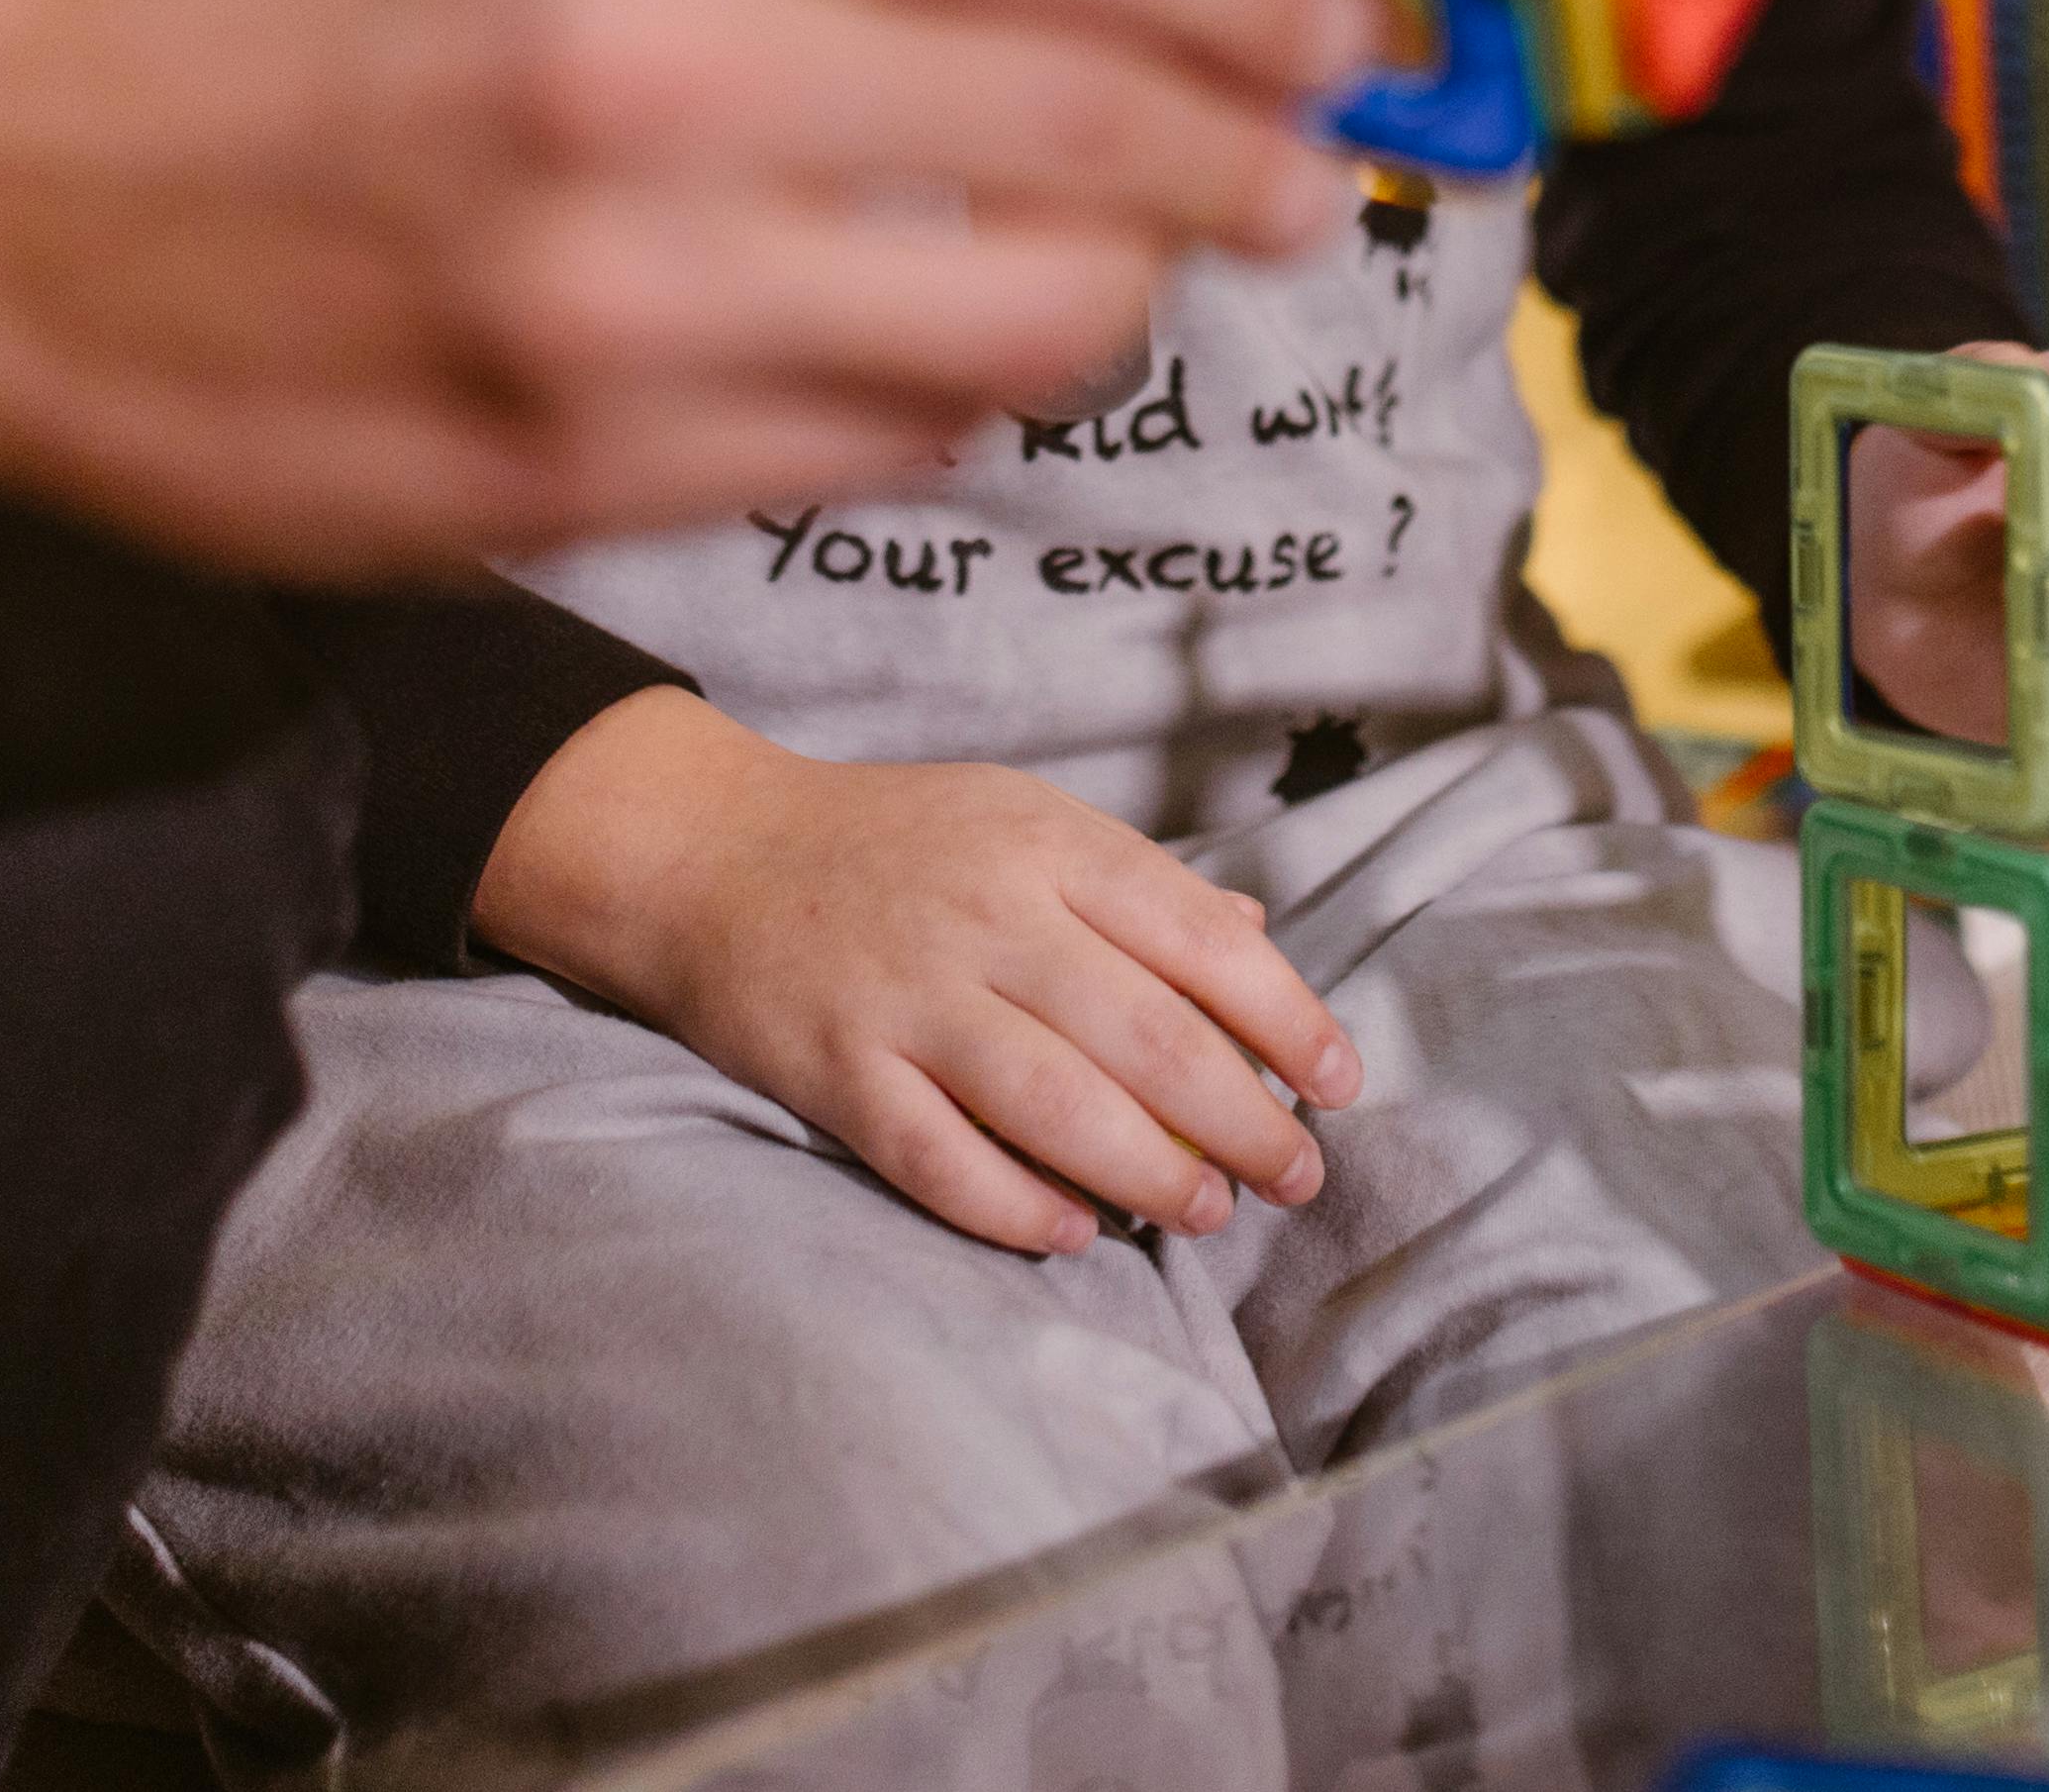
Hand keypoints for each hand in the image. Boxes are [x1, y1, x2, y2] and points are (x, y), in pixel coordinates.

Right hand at [0, 0, 1376, 577]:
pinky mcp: (568, 471)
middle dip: (1250, 155)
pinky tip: (932, 356)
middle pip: (1105, 131)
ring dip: (1113, 298)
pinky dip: (943, 403)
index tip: (1340, 16)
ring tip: (1124, 266)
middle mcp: (664, 57)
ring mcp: (619, 292)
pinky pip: (870, 451)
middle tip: (1302, 167)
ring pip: (1022, 329)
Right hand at [467, 690, 1362, 1256]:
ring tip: (1207, 1212)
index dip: (1288, 1020)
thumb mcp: (1020, 817)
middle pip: (1150, 1037)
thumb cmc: (890, 841)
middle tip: (1296, 1176)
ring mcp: (908, 997)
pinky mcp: (837, 1070)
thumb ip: (1136, 882)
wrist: (708, 851)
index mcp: (1049, 845)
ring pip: (1059, 1107)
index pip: (1204, 939)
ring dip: (1152, 1175)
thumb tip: (1260, 930)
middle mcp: (988, 916)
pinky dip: (1018, 1208)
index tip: (1340, 1084)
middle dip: (1245, 1121)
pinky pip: (942, 1160)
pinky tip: (1077, 1232)